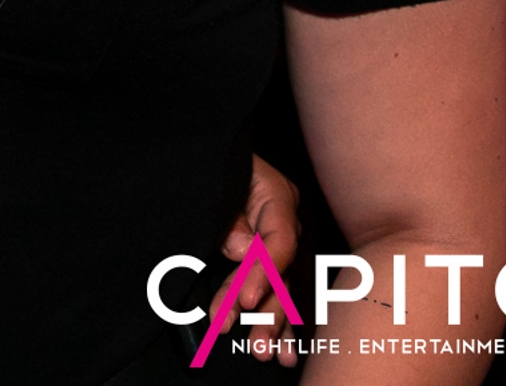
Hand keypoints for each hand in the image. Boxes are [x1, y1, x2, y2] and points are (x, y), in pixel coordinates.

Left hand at [211, 154, 301, 365]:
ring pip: (286, 289)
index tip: (244, 301)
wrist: (215, 151)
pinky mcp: (278, 258)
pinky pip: (283, 291)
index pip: (278, 243)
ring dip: (277, 324)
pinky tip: (285, 350)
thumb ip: (230, 214)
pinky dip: (283, 322)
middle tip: (255, 345)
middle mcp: (290, 224)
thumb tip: (242, 250)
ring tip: (266, 354)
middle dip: (269, 313)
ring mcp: (287, 242)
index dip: (262, 275)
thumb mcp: (222, 178)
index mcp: (279, 198)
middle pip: (284, 274)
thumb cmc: (217, 163)